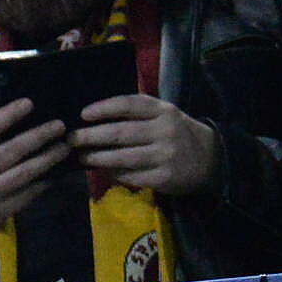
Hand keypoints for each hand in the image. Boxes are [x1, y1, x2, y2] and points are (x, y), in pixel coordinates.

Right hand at [0, 99, 69, 235]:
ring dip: (50, 157)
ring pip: (26, 172)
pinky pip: (29, 193)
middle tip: (60, 125)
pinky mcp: (1, 210)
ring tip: (65, 146)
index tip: (29, 103)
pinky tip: (57, 170)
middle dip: (40, 135)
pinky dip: (46, 180)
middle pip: (13, 150)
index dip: (8, 114)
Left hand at [73, 94, 221, 196]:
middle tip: (72, 139)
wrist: (210, 159)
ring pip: (122, 158)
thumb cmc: (176, 135)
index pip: (131, 105)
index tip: (84, 114)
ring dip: (97, 158)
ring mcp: (165, 155)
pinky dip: (114, 174)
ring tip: (82, 157)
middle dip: (92, 136)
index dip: (105, 108)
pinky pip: (130, 176)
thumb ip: (137, 115)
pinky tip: (104, 172)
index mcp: (164, 111)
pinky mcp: (163, 177)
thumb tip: (93, 120)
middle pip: (121, 133)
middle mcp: (165, 130)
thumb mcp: (164, 116)